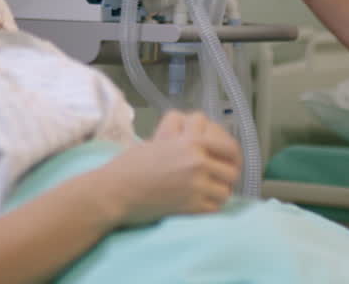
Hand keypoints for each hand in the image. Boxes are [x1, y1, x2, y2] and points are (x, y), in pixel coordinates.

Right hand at [97, 111, 240, 224]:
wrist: (116, 190)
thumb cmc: (131, 164)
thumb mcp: (161, 140)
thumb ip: (185, 140)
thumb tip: (202, 145)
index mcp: (191, 142)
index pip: (229, 147)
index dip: (233, 156)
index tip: (230, 161)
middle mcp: (198, 162)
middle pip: (232, 172)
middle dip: (227, 176)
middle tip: (219, 180)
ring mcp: (196, 186)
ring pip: (226, 192)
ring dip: (219, 193)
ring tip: (209, 194)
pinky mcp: (190, 207)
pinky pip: (214, 208)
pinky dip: (210, 208)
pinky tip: (201, 205)